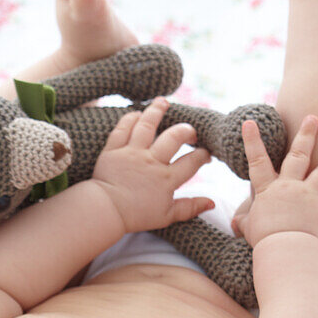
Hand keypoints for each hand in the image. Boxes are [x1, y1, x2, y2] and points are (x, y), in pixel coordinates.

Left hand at [91, 97, 214, 232]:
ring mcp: (132, 153)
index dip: (203, 155)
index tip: (206, 152)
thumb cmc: (136, 215)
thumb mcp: (167, 216)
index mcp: (166, 179)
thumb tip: (212, 203)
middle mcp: (151, 162)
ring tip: (164, 102)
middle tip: (190, 130)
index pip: (191, 162)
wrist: (105, 211)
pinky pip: (122, 129)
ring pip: (147, 125)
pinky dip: (130, 119)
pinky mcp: (113, 149)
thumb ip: (190, 207)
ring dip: (157, 111)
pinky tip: (137, 113)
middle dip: (186, 130)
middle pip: (173, 137)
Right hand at [238, 114, 317, 246]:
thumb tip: (235, 224)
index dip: (252, 141)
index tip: (249, 122)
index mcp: (269, 189)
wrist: (284, 248)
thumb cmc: (264, 239)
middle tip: (314, 117)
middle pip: (299, 155)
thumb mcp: (248, 228)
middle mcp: (291, 187)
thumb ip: (244, 222)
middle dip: (306, 134)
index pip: (257, 161)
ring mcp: (310, 196)